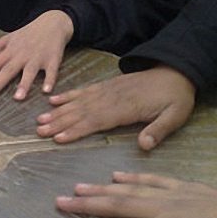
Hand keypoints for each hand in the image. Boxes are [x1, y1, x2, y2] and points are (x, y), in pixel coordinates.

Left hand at [0, 11, 73, 99]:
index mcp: (10, 51)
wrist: (53, 23)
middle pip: (8, 70)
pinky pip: (51, 72)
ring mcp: (37, 58)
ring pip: (29, 73)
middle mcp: (22, 56)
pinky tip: (46, 91)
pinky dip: (49, 81)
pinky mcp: (52, 60)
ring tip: (18, 98)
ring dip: (24, 85)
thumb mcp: (8, 38)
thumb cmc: (28, 33)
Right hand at [37, 65, 194, 149]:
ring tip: (40, 119)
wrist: (176, 72)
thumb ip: (159, 130)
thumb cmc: (176, 97)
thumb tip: (144, 145)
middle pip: (81, 112)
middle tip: (40, 131)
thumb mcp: (175, 116)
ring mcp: (106, 90)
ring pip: (78, 102)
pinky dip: (67, 96)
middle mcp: (111, 98)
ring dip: (58, 111)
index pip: (97, 121)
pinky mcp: (106, 86)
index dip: (77, 130)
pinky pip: (83, 91)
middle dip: (59, 122)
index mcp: (126, 108)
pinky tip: (53, 100)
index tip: (59, 137)